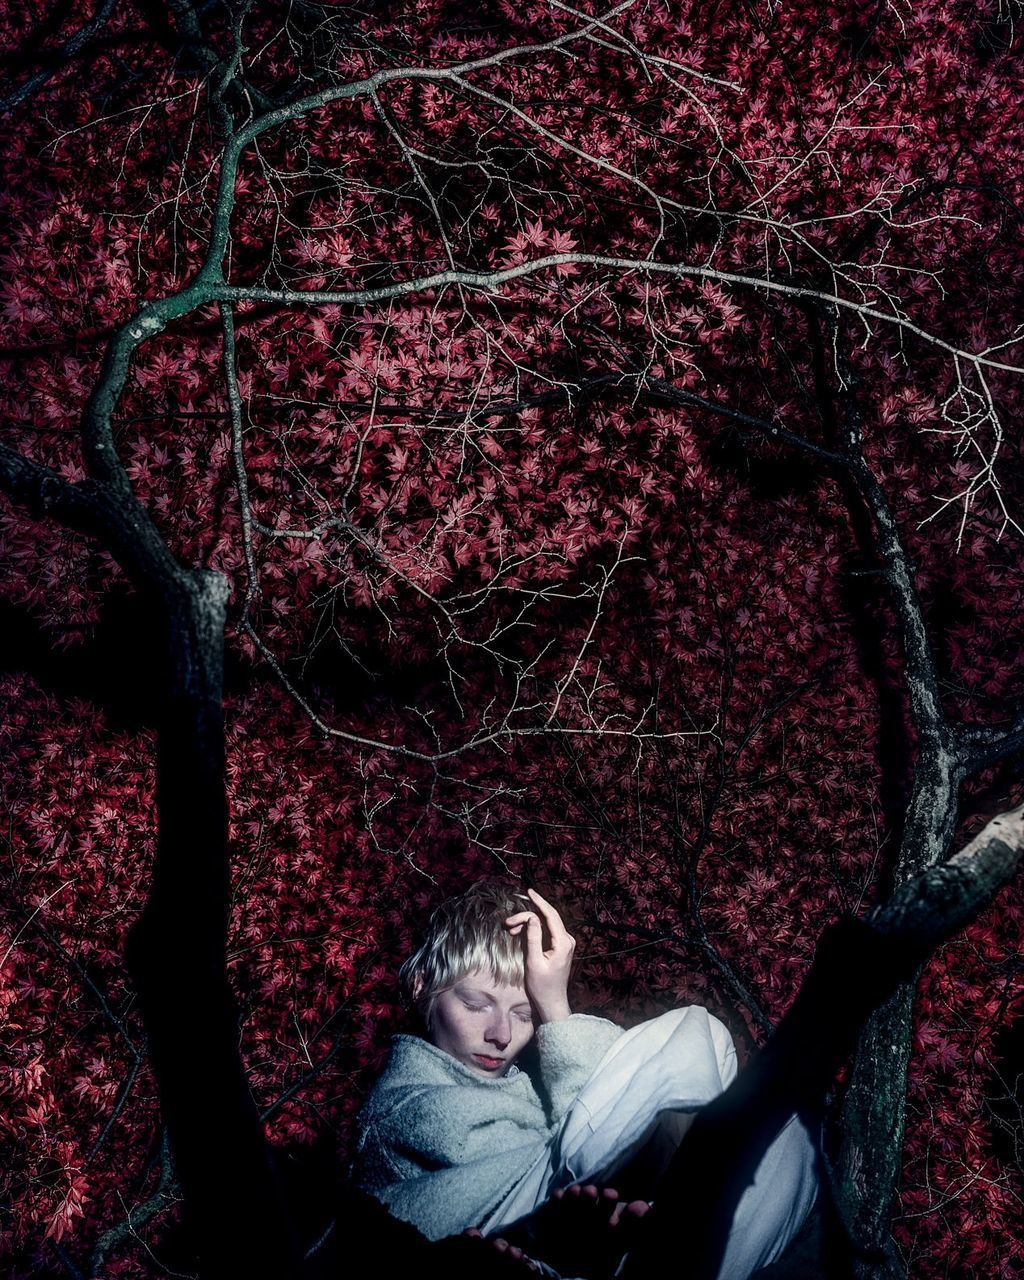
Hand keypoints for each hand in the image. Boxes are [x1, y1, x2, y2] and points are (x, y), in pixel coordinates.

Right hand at [505, 888, 573, 1022]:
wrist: (552, 1002)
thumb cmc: (542, 986)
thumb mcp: (534, 962)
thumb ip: (533, 938)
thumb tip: (531, 917)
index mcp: (563, 943)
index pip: (551, 915)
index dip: (539, 902)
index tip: (529, 891)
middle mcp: (567, 940)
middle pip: (547, 918)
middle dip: (527, 916)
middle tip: (509, 922)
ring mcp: (565, 943)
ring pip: (545, 924)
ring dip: (528, 924)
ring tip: (511, 930)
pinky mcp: (560, 946)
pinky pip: (546, 932)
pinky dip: (533, 930)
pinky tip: (520, 934)